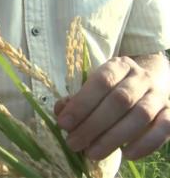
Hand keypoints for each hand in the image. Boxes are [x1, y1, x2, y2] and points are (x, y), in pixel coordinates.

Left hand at [55, 56, 169, 159]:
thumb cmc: (110, 89)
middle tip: (73, 143)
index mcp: (118, 66)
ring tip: (91, 153)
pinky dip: (145, 144)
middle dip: (93, 125)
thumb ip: (76, 100)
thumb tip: (62, 112)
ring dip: (113, 138)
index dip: (82, 103)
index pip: (101, 81)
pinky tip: (125, 154)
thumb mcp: (91, 88)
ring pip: (140, 116)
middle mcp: (141, 77)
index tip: (64, 123)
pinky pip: (163, 129)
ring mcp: (158, 95)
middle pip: (120, 100)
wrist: (146, 85)